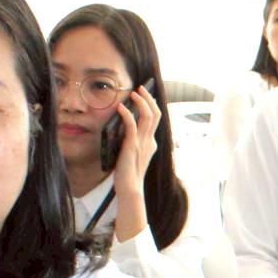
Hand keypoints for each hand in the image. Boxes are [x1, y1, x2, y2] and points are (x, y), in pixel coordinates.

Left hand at [110, 85, 161, 222]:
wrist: (130, 189)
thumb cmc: (128, 175)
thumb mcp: (133, 156)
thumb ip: (132, 143)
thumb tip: (123, 131)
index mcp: (151, 143)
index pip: (156, 119)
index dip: (152, 105)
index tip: (146, 95)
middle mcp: (150, 141)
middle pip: (156, 113)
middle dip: (149, 98)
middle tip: (142, 87)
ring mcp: (142, 143)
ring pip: (148, 116)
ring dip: (141, 101)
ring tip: (134, 92)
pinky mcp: (132, 146)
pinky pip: (132, 125)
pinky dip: (127, 114)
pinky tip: (121, 107)